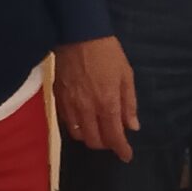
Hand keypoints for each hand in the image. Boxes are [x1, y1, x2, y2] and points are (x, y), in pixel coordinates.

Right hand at [54, 36, 139, 161]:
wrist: (78, 34)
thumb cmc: (107, 53)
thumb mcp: (126, 75)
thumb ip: (129, 103)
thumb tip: (132, 126)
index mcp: (108, 103)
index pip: (114, 136)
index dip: (121, 150)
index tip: (127, 155)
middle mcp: (87, 109)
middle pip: (94, 141)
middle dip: (106, 145)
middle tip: (113, 139)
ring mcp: (70, 105)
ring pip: (78, 135)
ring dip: (90, 137)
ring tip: (98, 129)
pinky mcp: (58, 98)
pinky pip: (66, 123)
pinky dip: (76, 127)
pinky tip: (83, 120)